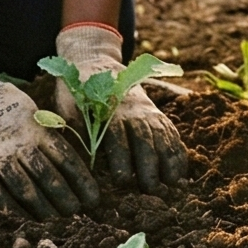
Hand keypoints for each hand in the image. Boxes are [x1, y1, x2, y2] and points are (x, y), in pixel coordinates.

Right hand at [0, 48, 100, 217]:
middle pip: (48, 177)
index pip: (67, 159)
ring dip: (41, 208)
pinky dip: (10, 207)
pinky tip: (21, 217)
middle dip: (64, 198)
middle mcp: (20, 144)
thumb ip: (50, 136)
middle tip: (75, 214)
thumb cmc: (8, 106)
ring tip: (53, 220)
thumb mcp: (34, 114)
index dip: (82, 182)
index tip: (93, 198)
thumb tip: (74, 161)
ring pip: (24, 188)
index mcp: (38, 130)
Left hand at [53, 24, 188, 192]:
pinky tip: (180, 172)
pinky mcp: (156, 114)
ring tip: (170, 183)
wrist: (94, 60)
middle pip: (144, 136)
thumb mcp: (68, 104)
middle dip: (148, 163)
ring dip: (167, 159)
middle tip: (149, 188)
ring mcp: (147, 110)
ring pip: (161, 134)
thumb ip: (75, 128)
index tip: (121, 179)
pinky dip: (177, 151)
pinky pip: (171, 131)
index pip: (116, 134)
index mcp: (107, 106)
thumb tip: (79, 158)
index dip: (120, 157)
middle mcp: (132, 108)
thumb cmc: (76, 90)